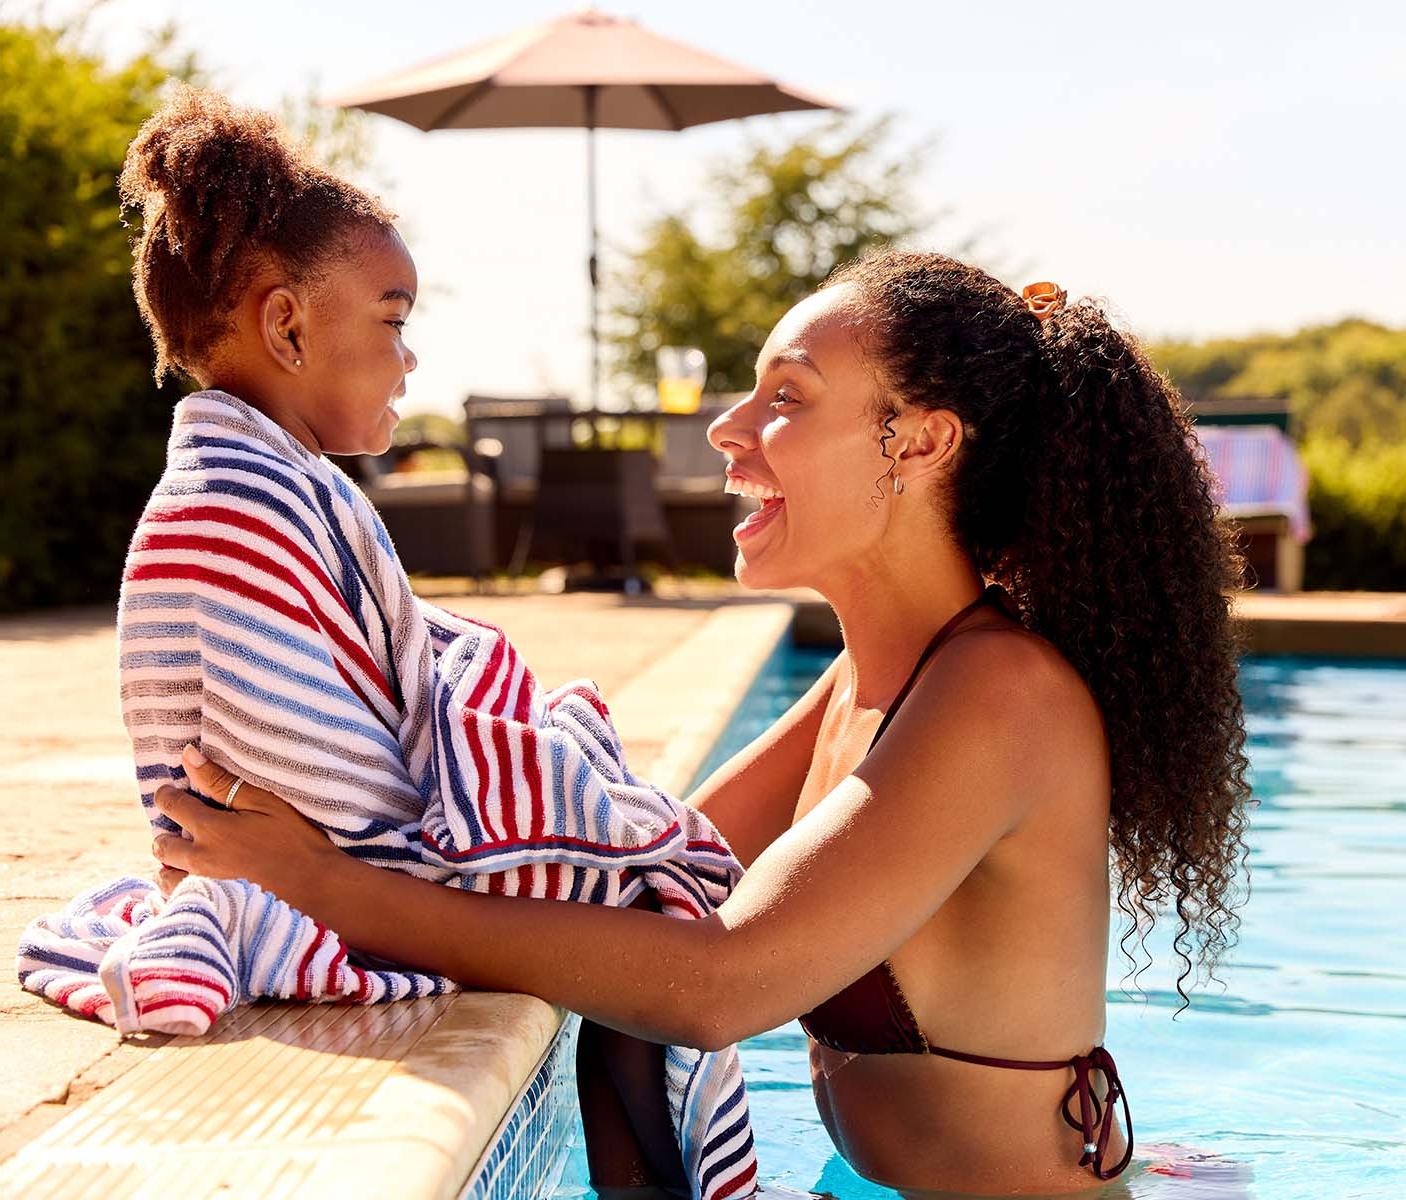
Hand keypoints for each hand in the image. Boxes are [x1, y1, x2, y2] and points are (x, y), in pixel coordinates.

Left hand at [150, 745, 341, 903]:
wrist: (315, 886)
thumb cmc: (295, 840)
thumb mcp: (264, 803)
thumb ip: (222, 782)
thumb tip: (187, 755)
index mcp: (210, 829)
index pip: (171, 806)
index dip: (167, 794)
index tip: (170, 791)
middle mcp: (198, 859)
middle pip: (161, 844)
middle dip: (166, 832)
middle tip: (183, 826)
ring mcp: (203, 886)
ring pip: (166, 875)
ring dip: (171, 862)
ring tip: (189, 855)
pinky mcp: (212, 907)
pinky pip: (178, 898)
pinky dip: (179, 887)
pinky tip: (196, 882)